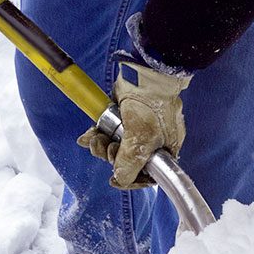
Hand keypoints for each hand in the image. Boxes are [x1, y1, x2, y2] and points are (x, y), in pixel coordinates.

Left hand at [78, 61, 190, 189]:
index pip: (148, 175)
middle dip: (112, 158)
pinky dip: (98, 136)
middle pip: (127, 162)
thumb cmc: (152, 104)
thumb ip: (131, 162)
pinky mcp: (122, 120)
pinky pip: (108, 135)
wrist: (144, 73)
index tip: (115, 179)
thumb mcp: (142, 139)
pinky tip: (90, 135)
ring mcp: (136, 131)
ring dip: (102, 146)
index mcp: (164, 151)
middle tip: (108, 148)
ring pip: (115, 149)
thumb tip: (121, 179)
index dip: (131, 178)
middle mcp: (151, 143)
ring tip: (97, 138)